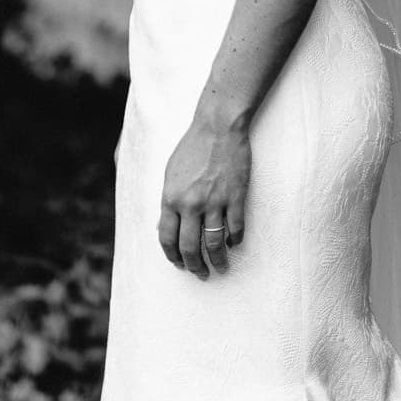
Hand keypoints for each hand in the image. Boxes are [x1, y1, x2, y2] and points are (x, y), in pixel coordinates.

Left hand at [158, 111, 249, 278]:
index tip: (179, 264)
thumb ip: (168, 200)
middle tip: (200, 274)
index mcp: (171, 198)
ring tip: (221, 268)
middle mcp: (191, 204)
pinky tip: (234, 243)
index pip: (167, 239)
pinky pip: (236, 229)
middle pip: (190, 248)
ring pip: (214, 244)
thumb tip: (165, 225)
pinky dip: (235, 240)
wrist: (218, 126)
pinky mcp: (235, 197)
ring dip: (217, 261)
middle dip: (194, 266)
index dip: (172, 256)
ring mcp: (214, 202)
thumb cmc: (192, 146)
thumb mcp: (170, 172)